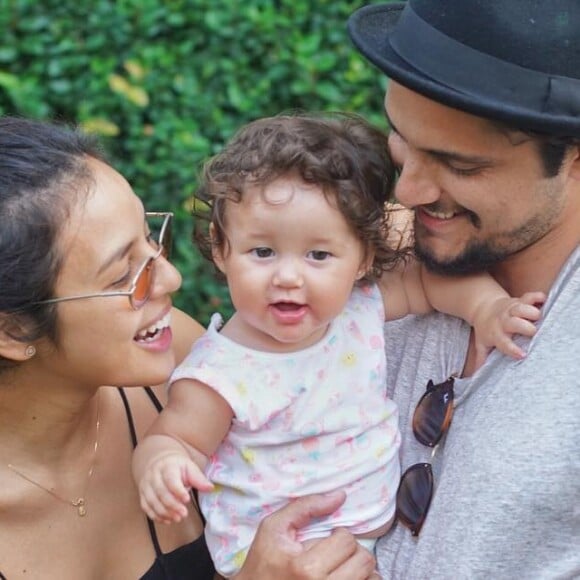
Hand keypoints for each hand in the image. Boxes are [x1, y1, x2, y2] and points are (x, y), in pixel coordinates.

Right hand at [138, 453, 212, 523]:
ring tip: (177, 519)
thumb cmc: (177, 466)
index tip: (187, 499)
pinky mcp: (142, 494)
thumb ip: (199, 479)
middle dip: (172, 505)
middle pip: (160, 492)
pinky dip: (155, 516)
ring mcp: (146, 485)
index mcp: (167, 466)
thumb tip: (210, 488)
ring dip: (164, 512)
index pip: (170, 479)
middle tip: (184, 514)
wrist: (159, 462)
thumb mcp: (190, 467)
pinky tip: (166, 520)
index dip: (178, 490)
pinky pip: (146, 507)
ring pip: (152, 501)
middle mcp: (154, 475)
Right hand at [234, 491, 378, 579]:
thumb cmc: (262, 562)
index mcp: (307, 568)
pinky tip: (345, 576)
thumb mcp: (274, 528)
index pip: (347, 540)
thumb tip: (340, 495)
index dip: (339, 534)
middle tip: (336, 552)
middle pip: (364, 561)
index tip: (329, 538)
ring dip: (359, 568)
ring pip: (371, 579)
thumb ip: (305, 507)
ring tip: (341, 566)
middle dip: (352, 551)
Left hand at [472, 290, 545, 363]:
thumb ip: (482, 359)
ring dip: (533, 312)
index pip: (504, 343)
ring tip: (540, 318)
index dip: (513, 349)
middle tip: (534, 334)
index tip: (523, 355)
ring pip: (523, 308)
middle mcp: (504, 321)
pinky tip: (544, 300)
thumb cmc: (486, 329)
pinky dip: (538, 297)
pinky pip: (529, 297)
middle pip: (517, 324)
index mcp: (496, 334)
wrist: (482, 307)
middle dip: (527, 329)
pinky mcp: (519, 300)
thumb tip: (476, 377)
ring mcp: (511, 309)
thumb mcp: (481, 344)